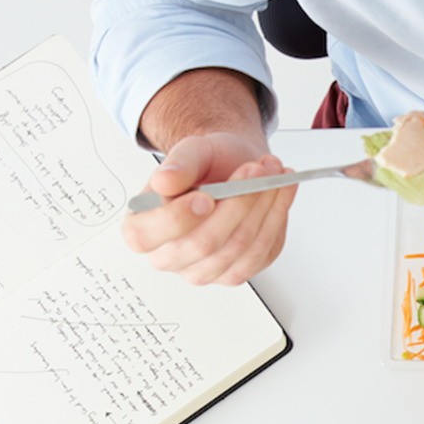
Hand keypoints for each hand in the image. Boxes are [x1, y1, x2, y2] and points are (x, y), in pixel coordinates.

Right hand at [121, 132, 297, 284]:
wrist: (231, 168)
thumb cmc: (205, 165)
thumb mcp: (190, 151)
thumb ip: (177, 164)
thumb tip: (164, 182)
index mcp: (143, 229)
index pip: (148, 236)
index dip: (178, 219)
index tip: (205, 197)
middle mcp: (170, 257)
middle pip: (204, 244)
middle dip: (237, 203)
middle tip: (254, 169)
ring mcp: (204, 270)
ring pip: (238, 248)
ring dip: (263, 206)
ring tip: (272, 172)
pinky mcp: (236, 272)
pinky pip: (261, 252)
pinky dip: (276, 217)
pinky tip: (280, 191)